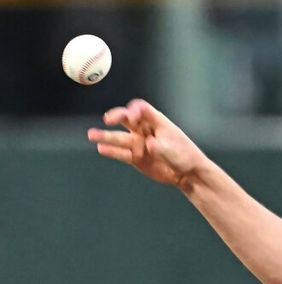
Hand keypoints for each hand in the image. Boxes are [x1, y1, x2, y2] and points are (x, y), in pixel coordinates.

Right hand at [88, 99, 205, 187]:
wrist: (187, 174)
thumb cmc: (185, 156)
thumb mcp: (174, 149)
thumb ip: (160, 146)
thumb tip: (148, 143)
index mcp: (156, 121)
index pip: (141, 109)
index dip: (134, 109)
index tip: (130, 115)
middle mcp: (144, 129)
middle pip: (126, 118)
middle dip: (116, 116)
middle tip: (107, 119)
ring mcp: (139, 143)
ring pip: (120, 137)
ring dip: (105, 136)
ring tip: (91, 135)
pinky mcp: (136, 157)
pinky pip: (121, 153)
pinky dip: (111, 151)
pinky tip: (101, 148)